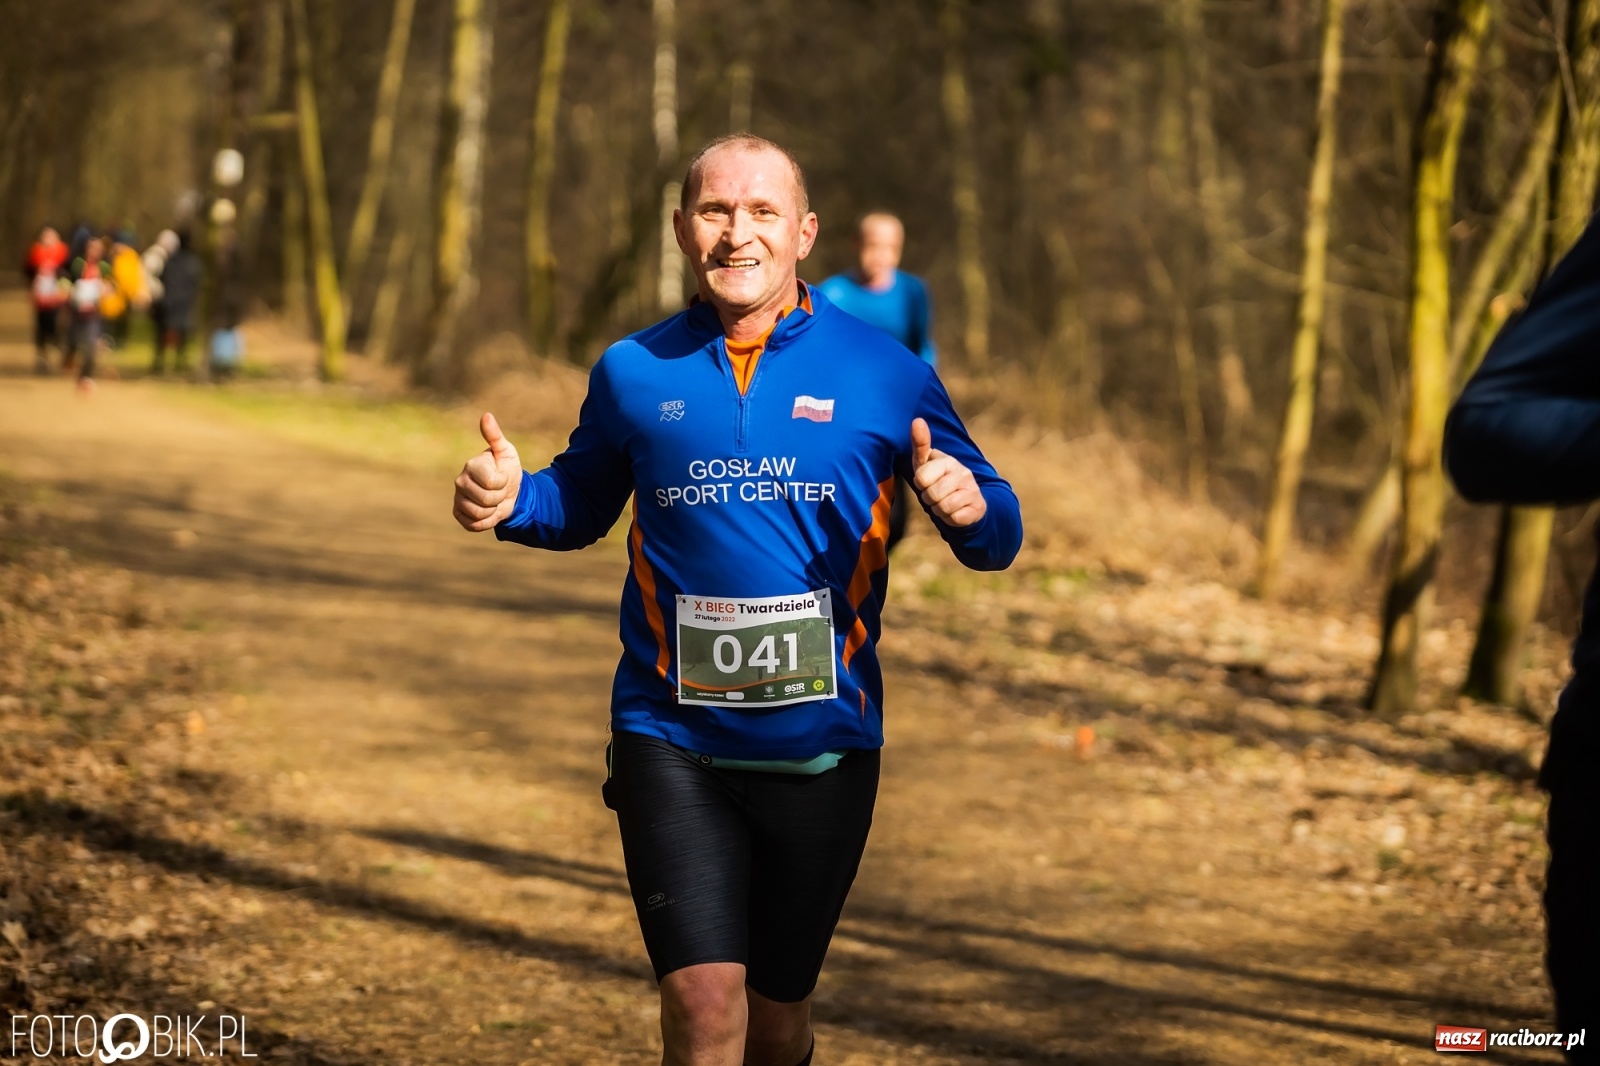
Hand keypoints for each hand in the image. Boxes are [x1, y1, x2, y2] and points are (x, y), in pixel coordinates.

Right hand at [453, 412, 522, 530]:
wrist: (508, 491)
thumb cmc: (507, 468)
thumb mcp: (507, 452)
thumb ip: (495, 436)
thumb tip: (486, 415)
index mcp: (471, 465)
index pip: (492, 482)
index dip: (503, 483)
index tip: (503, 476)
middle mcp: (460, 481)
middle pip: (487, 500)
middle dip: (500, 497)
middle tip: (500, 490)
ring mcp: (457, 498)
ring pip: (480, 514)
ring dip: (493, 510)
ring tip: (494, 501)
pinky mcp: (458, 513)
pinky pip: (474, 525)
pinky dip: (486, 522)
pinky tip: (488, 511)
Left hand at [910, 417, 986, 527]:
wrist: (968, 502)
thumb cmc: (940, 480)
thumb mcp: (927, 464)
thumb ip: (921, 444)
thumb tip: (917, 420)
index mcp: (948, 460)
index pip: (921, 477)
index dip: (921, 483)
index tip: (927, 481)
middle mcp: (963, 472)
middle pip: (931, 494)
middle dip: (929, 499)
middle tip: (937, 494)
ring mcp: (972, 490)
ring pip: (942, 508)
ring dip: (939, 510)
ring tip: (945, 502)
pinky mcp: (978, 508)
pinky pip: (954, 518)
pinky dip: (950, 519)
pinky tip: (956, 511)